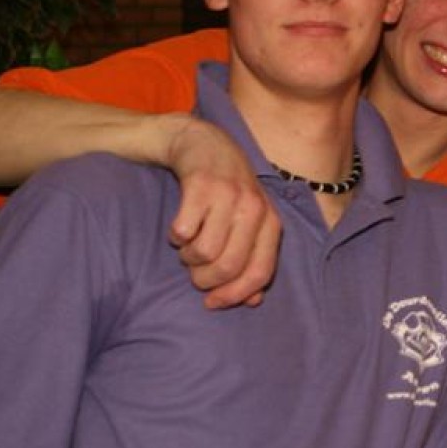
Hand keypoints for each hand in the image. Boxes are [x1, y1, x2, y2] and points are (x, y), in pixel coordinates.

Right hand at [163, 117, 280, 307]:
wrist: (204, 145)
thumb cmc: (228, 194)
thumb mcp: (249, 224)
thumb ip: (253, 259)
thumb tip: (253, 300)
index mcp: (271, 222)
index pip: (260, 272)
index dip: (234, 295)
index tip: (211, 302)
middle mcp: (255, 208)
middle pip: (228, 266)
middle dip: (204, 279)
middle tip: (194, 272)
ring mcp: (229, 195)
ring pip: (203, 252)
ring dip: (188, 257)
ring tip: (188, 244)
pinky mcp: (200, 185)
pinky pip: (182, 231)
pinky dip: (175, 236)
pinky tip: (180, 225)